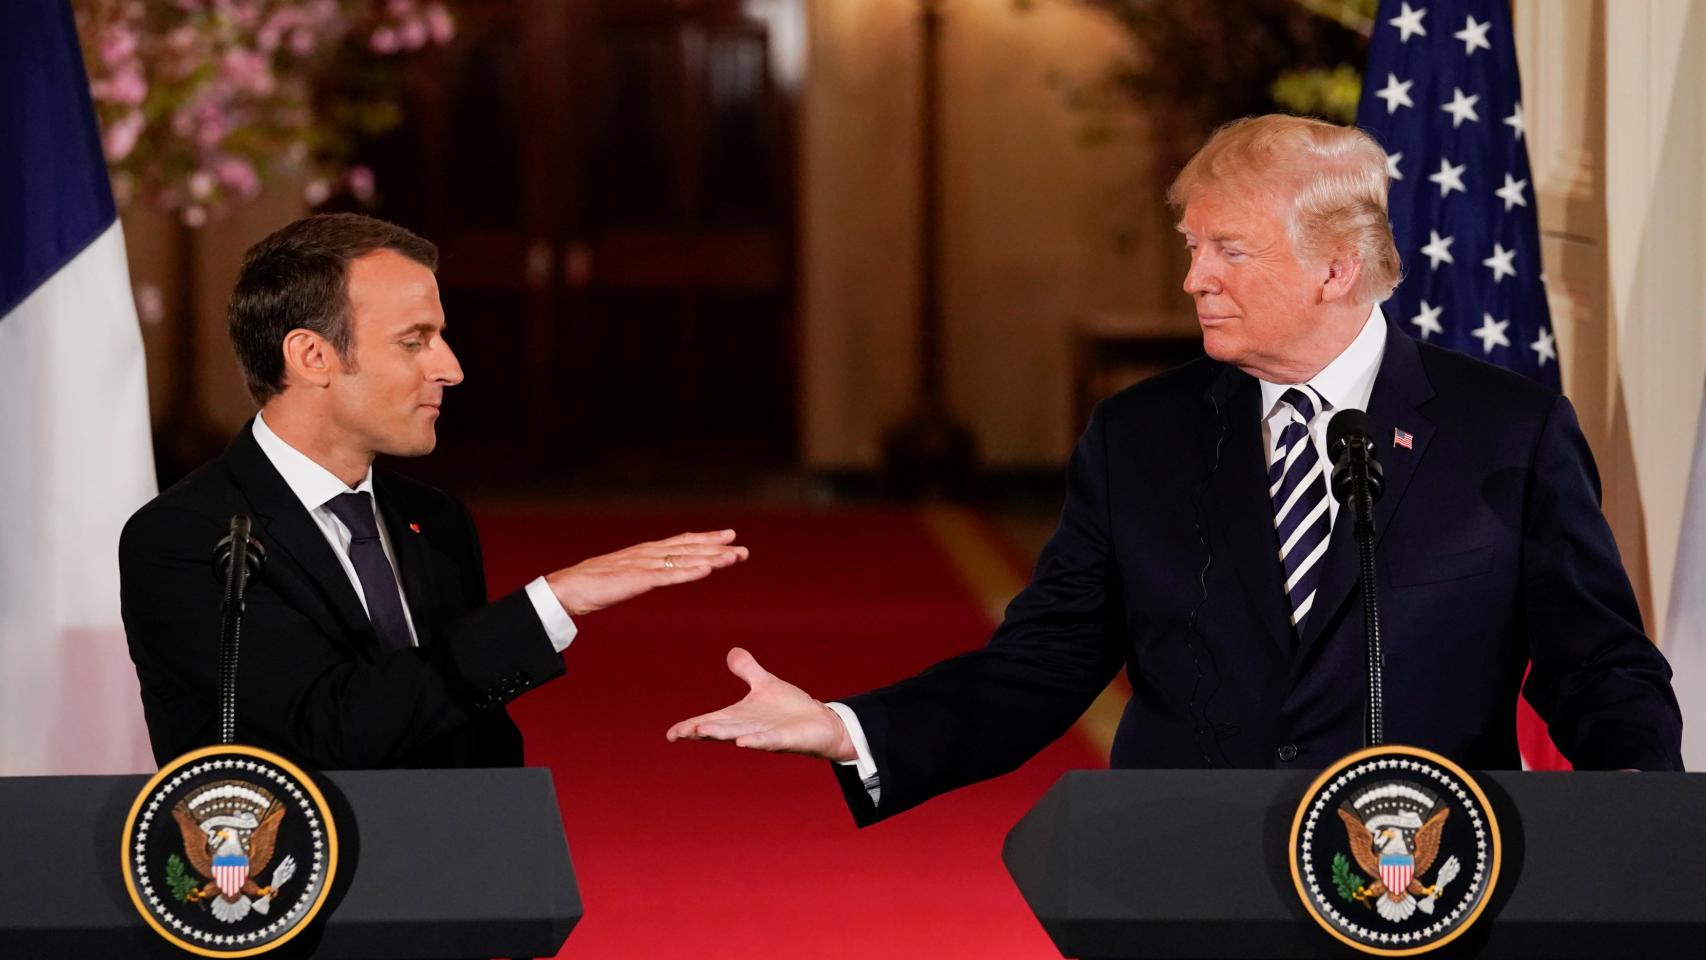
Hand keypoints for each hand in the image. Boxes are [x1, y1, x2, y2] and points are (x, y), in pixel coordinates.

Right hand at [546, 529, 747, 615]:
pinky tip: (707, 570)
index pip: (682, 542)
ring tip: (734, 557)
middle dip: (718, 549)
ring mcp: (645, 565)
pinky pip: (669, 576)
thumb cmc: (593, 584)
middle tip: (744, 550)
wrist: (569, 587)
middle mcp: (649, 553)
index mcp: (646, 552)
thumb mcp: (625, 576)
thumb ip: (642, 573)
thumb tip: (653, 576)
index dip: (707, 539)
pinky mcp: (639, 579)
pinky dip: (690, 572)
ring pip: (685, 560)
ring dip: (712, 558)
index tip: (729, 536)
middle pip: (690, 549)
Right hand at [666, 648, 856, 761]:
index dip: (691, 728)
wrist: (820, 723)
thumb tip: (732, 652)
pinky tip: (742, 743)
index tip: (671, 734)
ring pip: (738, 735)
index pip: (710, 722)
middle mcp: (748, 729)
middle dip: (701, 730)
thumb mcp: (765, 684)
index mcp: (740, 717)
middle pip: (720, 730)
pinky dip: (755, 741)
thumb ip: (748, 670)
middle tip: (681, 732)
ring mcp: (765, 736)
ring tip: (702, 731)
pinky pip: (768, 741)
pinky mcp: (785, 740)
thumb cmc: (790, 709)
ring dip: (721, 734)